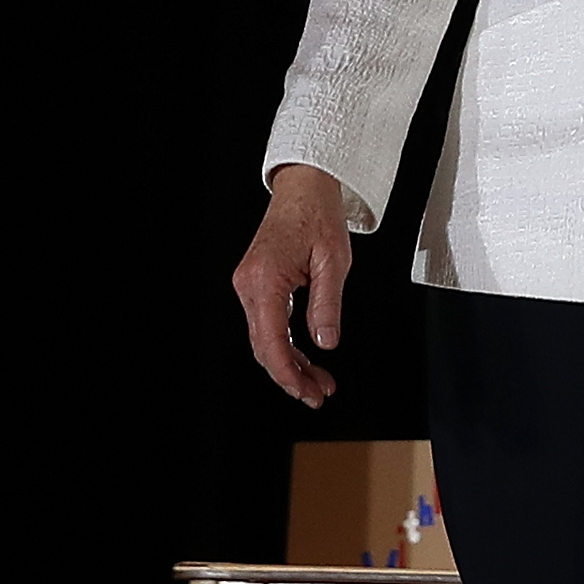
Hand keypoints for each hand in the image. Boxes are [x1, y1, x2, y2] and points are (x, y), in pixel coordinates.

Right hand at [232, 164, 352, 407]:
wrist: (303, 188)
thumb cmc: (319, 216)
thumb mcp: (334, 261)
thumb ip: (327, 305)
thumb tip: (326, 344)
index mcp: (265, 280)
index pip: (271, 342)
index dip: (288, 373)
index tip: (308, 392)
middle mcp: (249, 285)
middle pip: (264, 346)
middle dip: (291, 376)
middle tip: (319, 394)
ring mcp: (248, 286)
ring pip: (265, 339)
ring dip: (290, 363)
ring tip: (319, 382)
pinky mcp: (256, 285)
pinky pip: (268, 324)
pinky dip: (286, 344)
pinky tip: (306, 359)